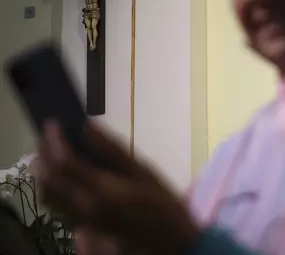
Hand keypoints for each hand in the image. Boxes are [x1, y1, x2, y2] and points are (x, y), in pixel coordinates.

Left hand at [35, 121, 199, 254]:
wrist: (166, 237)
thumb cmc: (160, 201)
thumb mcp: (143, 171)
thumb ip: (113, 150)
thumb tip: (88, 127)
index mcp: (102, 190)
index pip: (65, 163)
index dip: (54, 141)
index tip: (53, 123)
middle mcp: (85, 206)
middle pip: (50, 179)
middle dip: (43, 154)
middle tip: (47, 134)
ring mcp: (81, 218)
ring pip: (48, 195)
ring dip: (42, 172)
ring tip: (47, 151)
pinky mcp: (83, 224)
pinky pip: (55, 206)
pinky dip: (50, 187)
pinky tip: (58, 175)